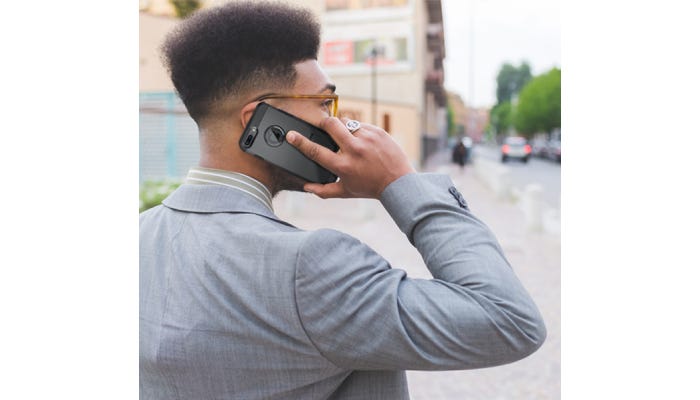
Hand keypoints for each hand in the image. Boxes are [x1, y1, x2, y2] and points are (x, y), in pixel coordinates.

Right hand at [285, 117, 414, 198]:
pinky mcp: (377, 131)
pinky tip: (362, 142)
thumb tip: (306, 187)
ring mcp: (366, 138)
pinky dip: (357, 131)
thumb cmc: (370, 188)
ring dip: (342, 128)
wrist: (398, 182)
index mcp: (343, 166)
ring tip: (347, 139)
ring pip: (346, 122)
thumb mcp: (346, 192)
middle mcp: (354, 150)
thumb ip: (324, 191)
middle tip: (322, 127)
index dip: (300, 142)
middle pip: (330, 125)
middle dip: (323, 123)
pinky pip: (360, 124)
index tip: (291, 135)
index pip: (316, 151)